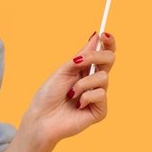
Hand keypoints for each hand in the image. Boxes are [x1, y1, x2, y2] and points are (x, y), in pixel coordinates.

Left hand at [21, 31, 116, 149]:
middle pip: (110, 59)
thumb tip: (95, 37)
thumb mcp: (63, 70)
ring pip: (103, 77)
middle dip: (95, 57)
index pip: (103, 53)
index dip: (108, 42)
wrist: (42, 118)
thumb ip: (81, 56)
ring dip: (83, 83)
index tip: (104, 34)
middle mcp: (94, 81)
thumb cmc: (48, 95)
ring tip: (71, 93)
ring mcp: (98, 96)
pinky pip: (101, 94)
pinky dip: (86, 97)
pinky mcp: (100, 110)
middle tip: (78, 61)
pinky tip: (77, 105)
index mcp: (85, 70)